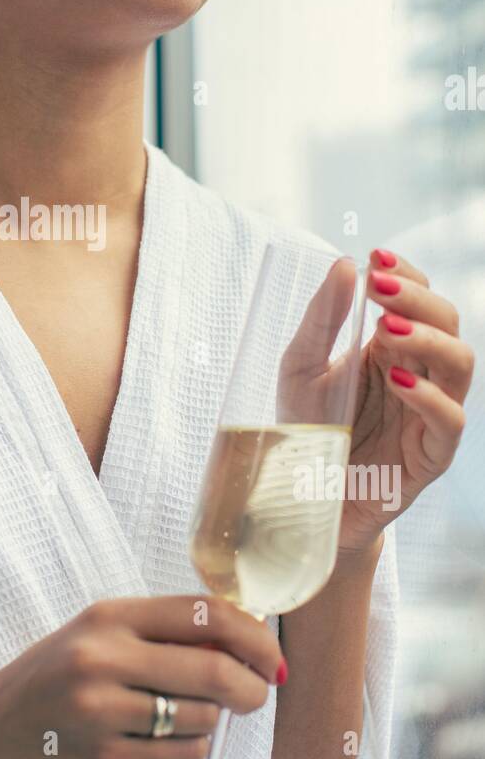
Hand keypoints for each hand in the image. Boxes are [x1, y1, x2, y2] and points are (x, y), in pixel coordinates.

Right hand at [0, 596, 283, 758]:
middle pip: (216, 666)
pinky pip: (182, 755)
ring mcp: (102, 709)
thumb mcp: (92, 638)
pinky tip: (165, 742)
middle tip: (258, 694)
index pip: (203, 612)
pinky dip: (189, 750)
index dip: (253, 634)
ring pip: (203, 715)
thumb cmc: (43, 684)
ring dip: (210, 721)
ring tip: (182, 719)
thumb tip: (240, 642)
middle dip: (253, 686)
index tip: (270, 654)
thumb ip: (157, 636)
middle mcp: (103, 655)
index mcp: (107, 616)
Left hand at [278, 248, 473, 557]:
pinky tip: (396, 381)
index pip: (418, 299)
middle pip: (446, 322)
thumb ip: (322, 319)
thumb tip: (346, 264)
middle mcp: (419, 375)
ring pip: (460, 363)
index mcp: (392, 349)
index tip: (375, 255)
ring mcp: (430, 414)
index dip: (406, 274)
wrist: (302, 503)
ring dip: (427, 338)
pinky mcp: (430, 455)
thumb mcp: (299, 368)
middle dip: (416, 297)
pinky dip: (430, 397)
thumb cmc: (306, 431)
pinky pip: (451, 421)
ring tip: (385, 329)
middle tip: (377, 285)